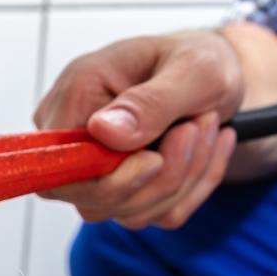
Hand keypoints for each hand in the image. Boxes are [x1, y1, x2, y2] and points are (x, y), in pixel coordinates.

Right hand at [35, 30, 244, 228]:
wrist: (217, 74)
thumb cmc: (200, 60)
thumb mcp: (195, 68)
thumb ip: (150, 102)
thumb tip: (103, 131)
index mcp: (75, 95)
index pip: (59, 167)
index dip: (106, 179)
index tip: (156, 157)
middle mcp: (73, 137)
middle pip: (92, 200)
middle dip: (161, 177)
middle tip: (200, 126)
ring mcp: (92, 169)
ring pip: (126, 212)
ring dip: (183, 180)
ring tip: (206, 128)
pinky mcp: (118, 189)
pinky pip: (151, 215)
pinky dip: (191, 190)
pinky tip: (204, 149)